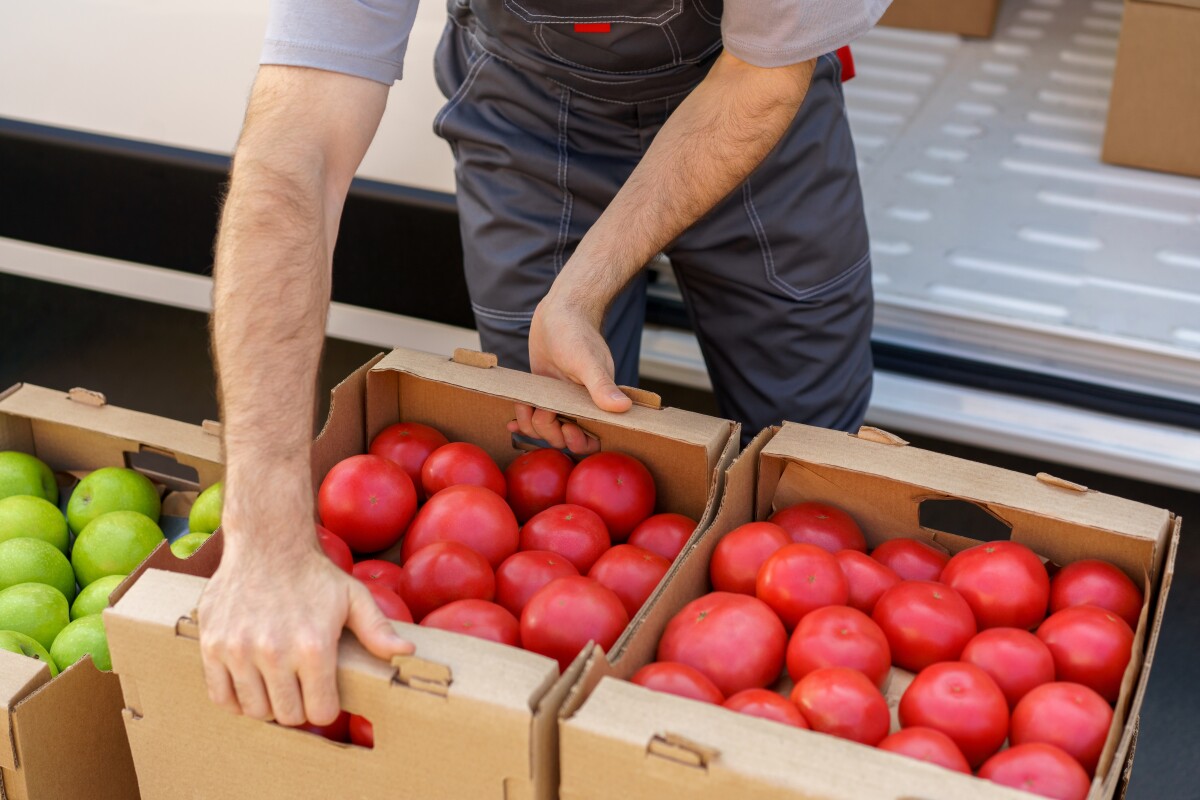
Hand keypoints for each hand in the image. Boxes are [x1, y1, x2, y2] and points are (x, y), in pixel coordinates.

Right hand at [197, 527, 412, 726]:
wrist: (267, 543)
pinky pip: (221, 697)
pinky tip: (250, 683)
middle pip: (287, 716)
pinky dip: (236, 699)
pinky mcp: (212, 646)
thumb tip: (406, 653)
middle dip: (298, 708)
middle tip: (300, 690)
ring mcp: (239, 650)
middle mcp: (274, 651)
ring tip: (276, 685)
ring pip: (255, 711)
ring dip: (268, 704)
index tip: (324, 696)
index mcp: (314, 645)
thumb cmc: (314, 574)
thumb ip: (378, 630)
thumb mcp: (353, 597)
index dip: (326, 708)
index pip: (321, 712)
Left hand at [508, 293, 631, 453]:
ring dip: (532, 424)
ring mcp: (559, 399)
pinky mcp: (543, 393)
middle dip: (550, 431)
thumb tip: (622, 408)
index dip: (578, 441)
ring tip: (526, 405)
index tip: (567, 428)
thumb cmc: (577, 332)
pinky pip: (533, 415)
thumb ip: (602, 386)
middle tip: (543, 410)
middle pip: (563, 438)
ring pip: (545, 429)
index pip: (592, 437)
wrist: (560, 311)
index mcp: (596, 401)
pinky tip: (513, 421)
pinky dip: (523, 421)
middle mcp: (579, 404)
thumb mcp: (587, 361)